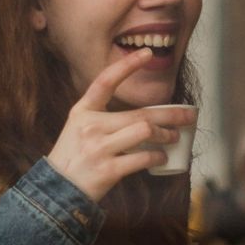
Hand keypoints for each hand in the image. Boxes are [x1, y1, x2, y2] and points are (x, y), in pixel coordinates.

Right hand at [47, 53, 193, 204]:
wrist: (56, 189)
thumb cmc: (72, 157)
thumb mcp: (78, 128)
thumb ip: (102, 117)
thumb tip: (142, 116)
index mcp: (82, 111)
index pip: (105, 81)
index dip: (127, 66)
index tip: (147, 54)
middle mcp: (90, 126)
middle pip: (140, 113)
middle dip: (171, 114)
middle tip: (188, 115)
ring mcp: (99, 148)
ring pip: (144, 131)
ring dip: (166, 135)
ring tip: (174, 137)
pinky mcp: (108, 169)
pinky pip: (142, 158)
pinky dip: (157, 157)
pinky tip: (162, 157)